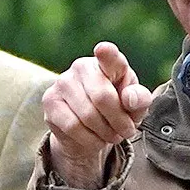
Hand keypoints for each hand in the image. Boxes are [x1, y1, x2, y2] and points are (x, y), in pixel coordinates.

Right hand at [44, 41, 152, 186]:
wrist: (90, 129)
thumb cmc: (116, 109)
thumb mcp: (135, 106)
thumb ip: (139, 99)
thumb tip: (129, 99)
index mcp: (108, 62)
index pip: (108, 55)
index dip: (106, 53)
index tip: (103, 50)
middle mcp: (82, 66)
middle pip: (103, 97)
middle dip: (119, 121)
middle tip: (126, 131)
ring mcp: (62, 82)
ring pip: (87, 116)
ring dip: (105, 133)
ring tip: (111, 135)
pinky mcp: (50, 101)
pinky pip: (72, 126)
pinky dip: (89, 139)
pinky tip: (95, 139)